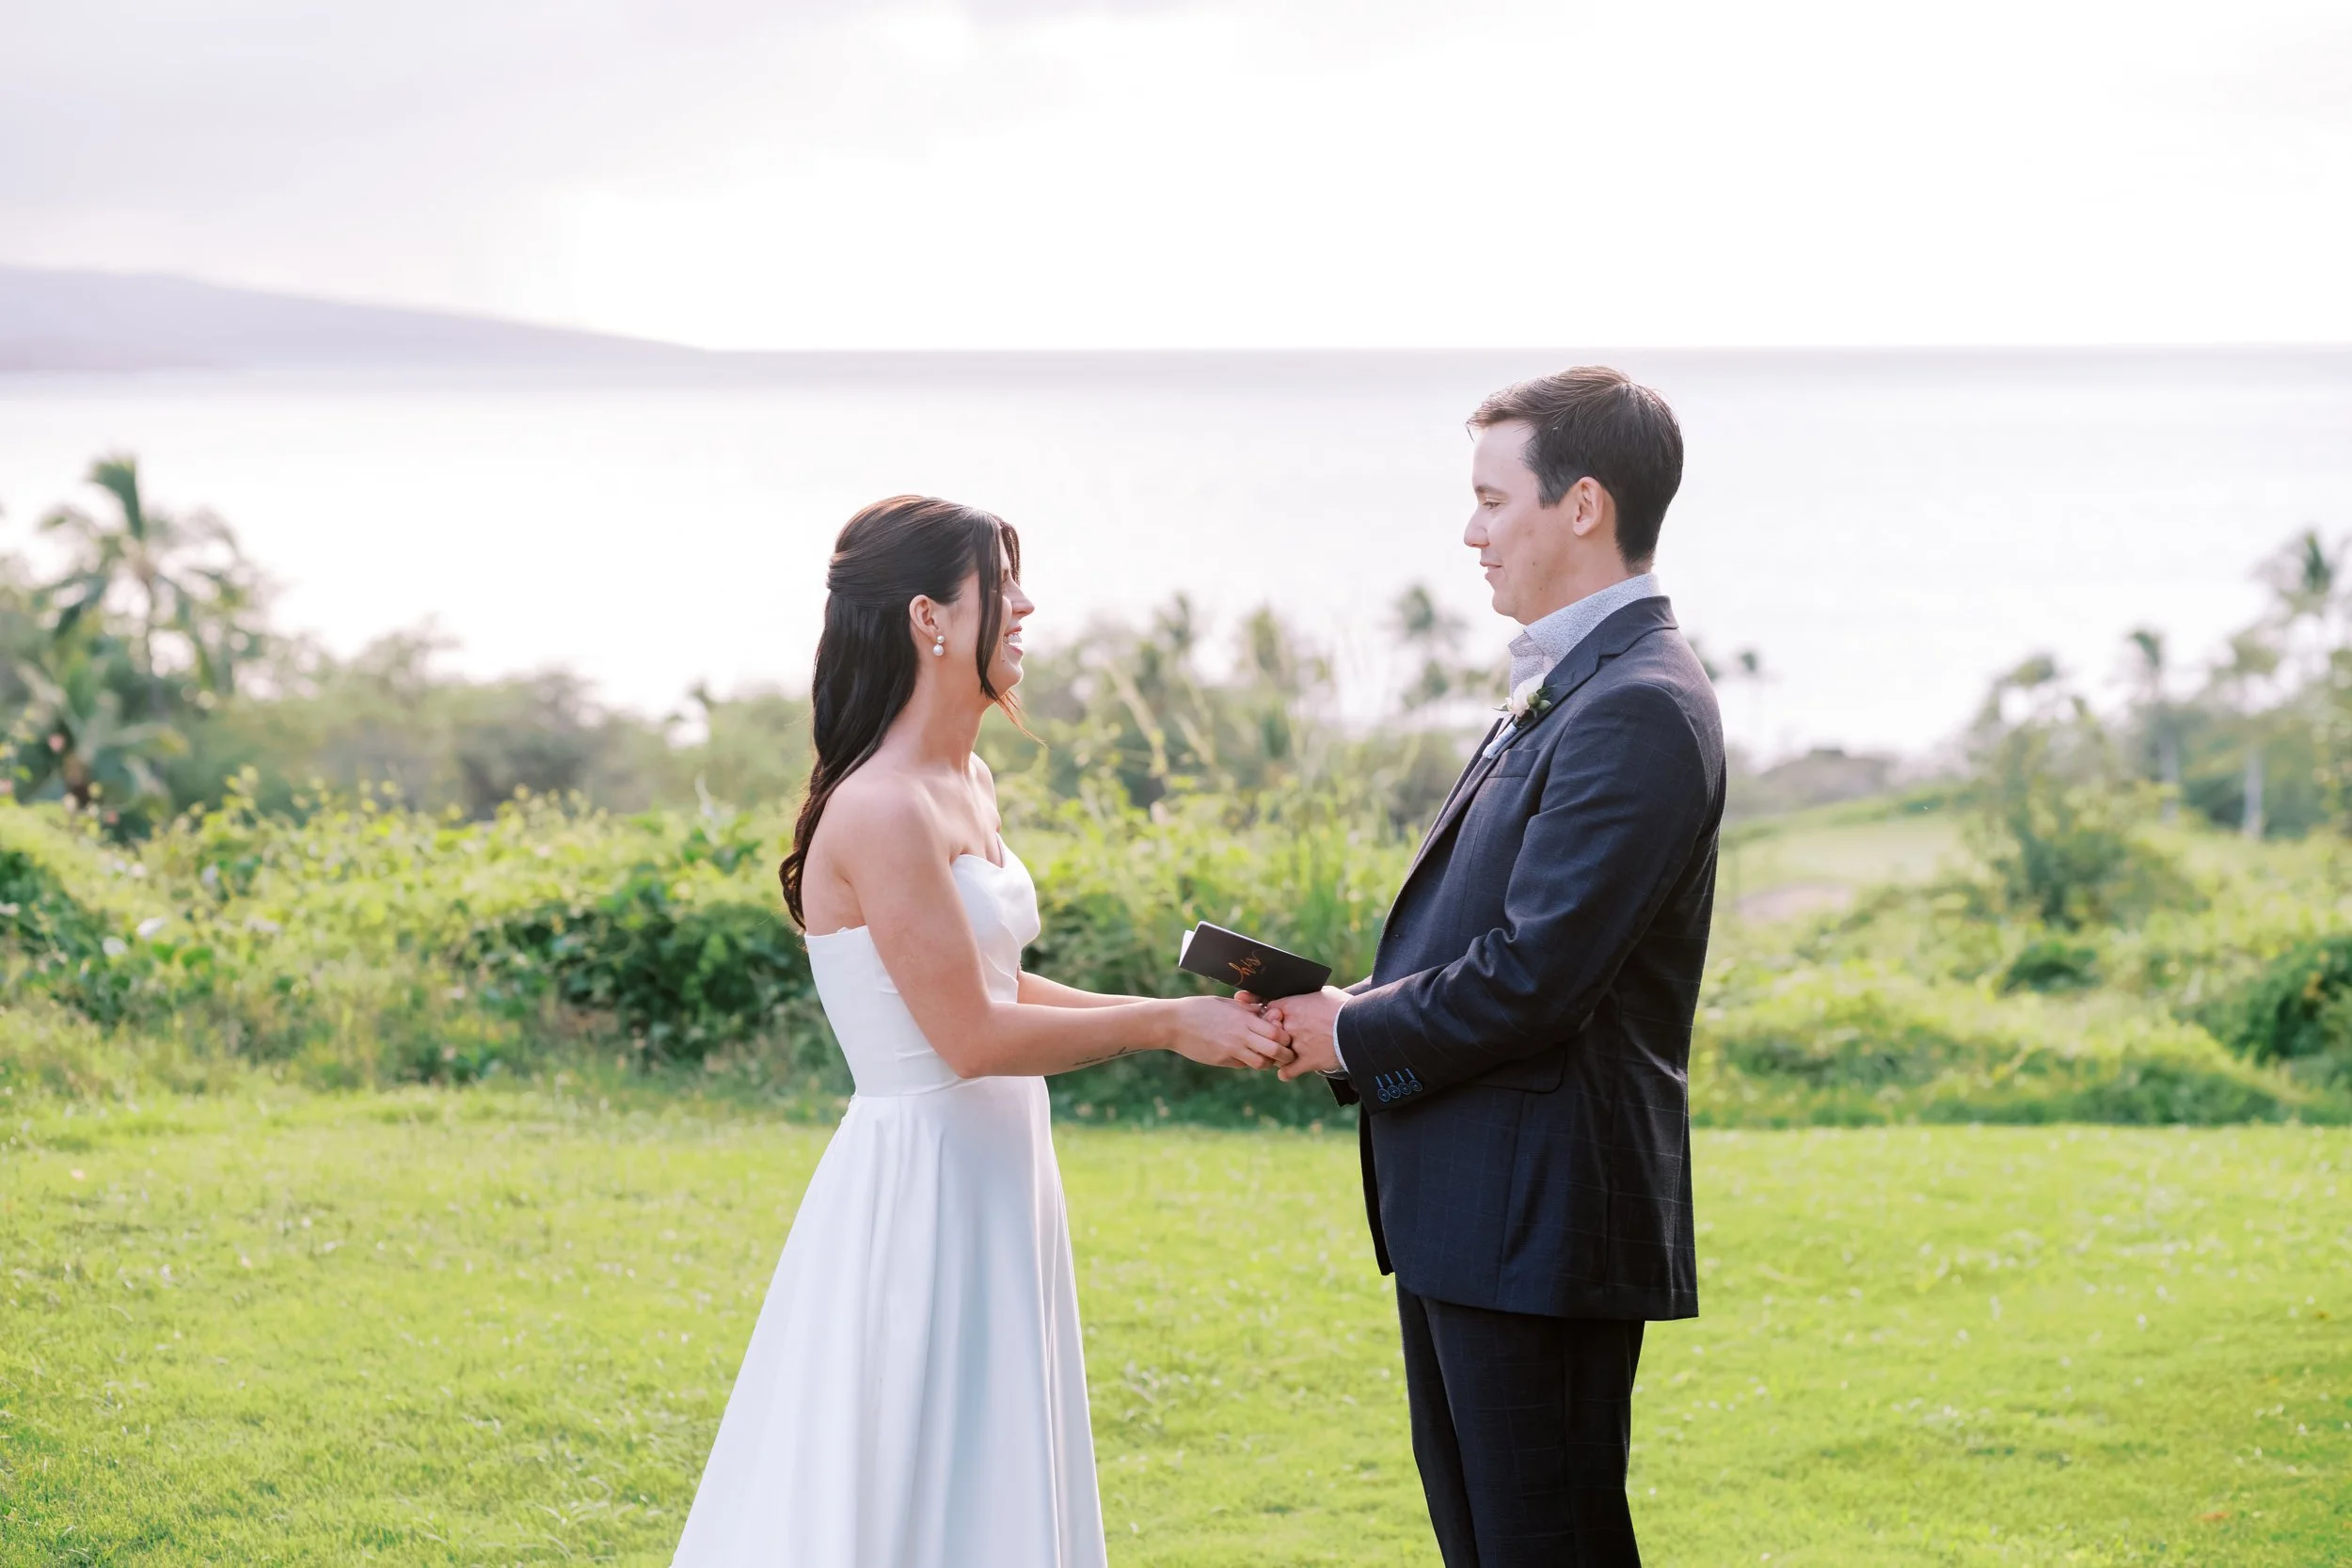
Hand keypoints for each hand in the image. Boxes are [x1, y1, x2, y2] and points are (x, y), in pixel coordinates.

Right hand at [1165, 995, 1292, 1070]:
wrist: (1174, 1023)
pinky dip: (1248, 1063)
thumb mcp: (1226, 1003)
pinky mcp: (1221, 1060)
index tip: (1285, 1038)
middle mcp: (1240, 1034)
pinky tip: (1245, 1056)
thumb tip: (1266, 1012)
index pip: (1277, 1032)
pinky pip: (1243, 1065)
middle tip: (1287, 1056)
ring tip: (1266, 1058)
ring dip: (1267, 1062)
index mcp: (1243, 1018)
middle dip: (1285, 1055)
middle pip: (1275, 1050)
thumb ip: (1247, 1009)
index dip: (1285, 1037)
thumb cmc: (1200, 1008)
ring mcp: (1230, 1049)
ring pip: (1261, 1063)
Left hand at [1263, 986, 1348, 1080]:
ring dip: (1279, 1054)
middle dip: (1274, 1034)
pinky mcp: (1306, 1061)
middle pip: (1269, 1032)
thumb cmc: (1344, 1007)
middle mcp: (1290, 1025)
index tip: (1276, 1018)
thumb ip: (1309, 996)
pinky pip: (1287, 1071)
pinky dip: (1286, 1073)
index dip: (1271, 1014)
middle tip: (1279, 1037)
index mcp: (1292, 1006)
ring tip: (1284, 1054)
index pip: (1268, 1009)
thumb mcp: (1325, 993)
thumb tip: (1306, 996)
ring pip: (1276, 1052)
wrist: (1360, 1027)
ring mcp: (1296, 1045)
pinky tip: (1288, 1071)